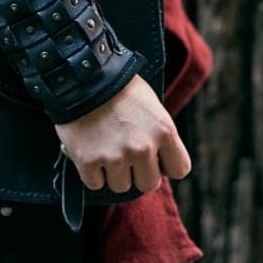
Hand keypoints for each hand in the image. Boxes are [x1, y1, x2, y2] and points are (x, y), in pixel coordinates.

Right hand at [55, 75, 191, 195]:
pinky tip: (90, 151)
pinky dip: (91, 172)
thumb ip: (159, 135)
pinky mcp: (88, 161)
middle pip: (148, 184)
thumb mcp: (152, 107)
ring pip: (121, 186)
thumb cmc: (120, 88)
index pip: (180, 170)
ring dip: (113, 173)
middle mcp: (142, 148)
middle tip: (126, 154)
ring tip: (106, 148)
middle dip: (138, 173)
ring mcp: (115, 157)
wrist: (82, 76)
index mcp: (164, 131)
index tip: (156, 159)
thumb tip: (160, 162)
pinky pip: (95, 184)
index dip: (166, 166)